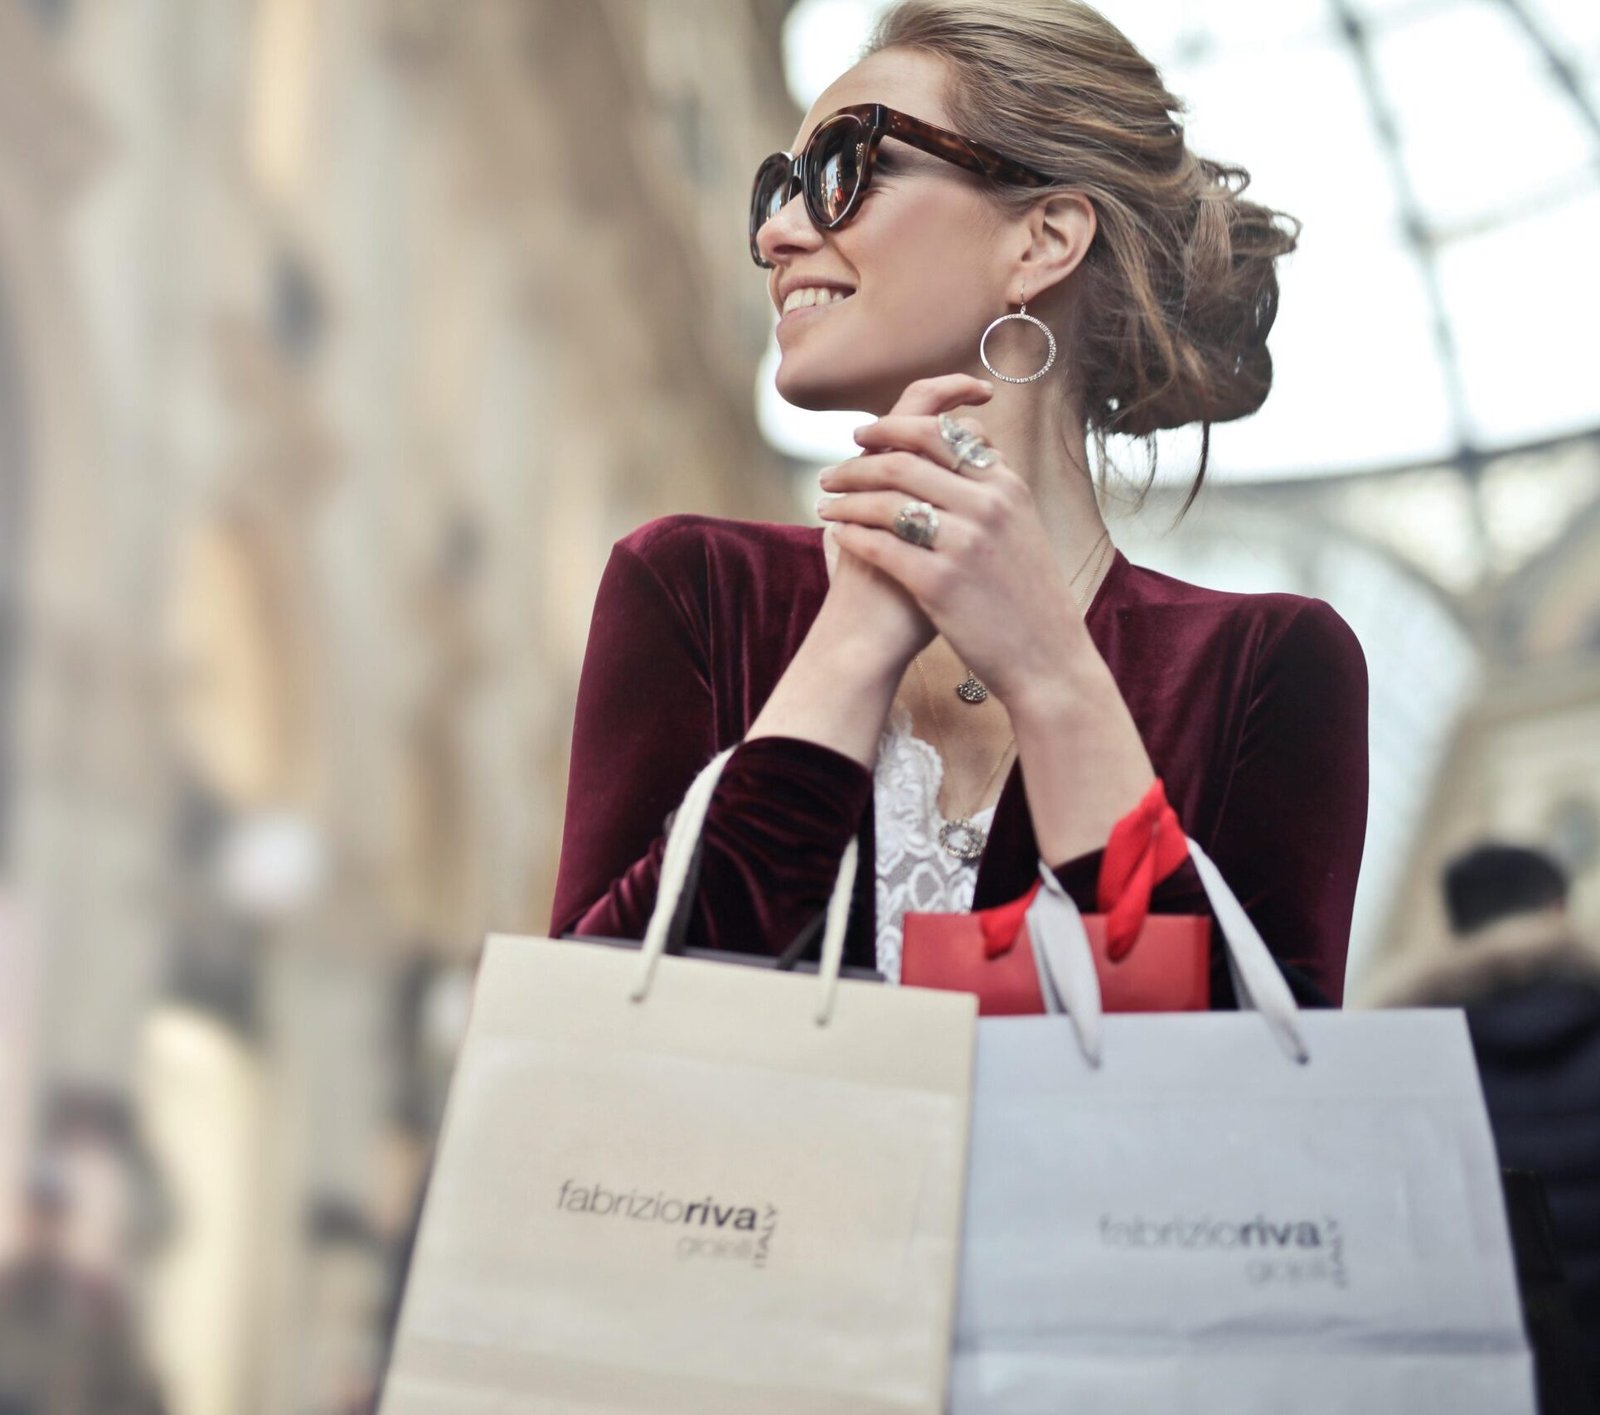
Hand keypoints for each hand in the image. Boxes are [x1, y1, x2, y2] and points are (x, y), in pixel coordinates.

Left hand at [817, 390, 1089, 707]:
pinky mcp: (940, 582)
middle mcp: (987, 505)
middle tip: (830, 472)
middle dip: (857, 462)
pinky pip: (881, 547)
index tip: (864, 434)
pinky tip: (839, 536)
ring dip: (846, 500)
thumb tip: (961, 446)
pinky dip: (853, 537)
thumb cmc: (1027, 595)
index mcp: (1006, 485)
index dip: (892, 427)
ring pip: (887, 501)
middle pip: (904, 461)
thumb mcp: (1022, 526)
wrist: (1047, 657)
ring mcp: (964, 543)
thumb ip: (990, 487)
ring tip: (825, 506)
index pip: (940, 432)